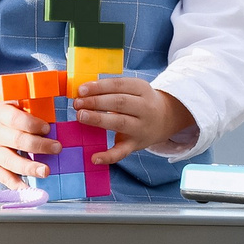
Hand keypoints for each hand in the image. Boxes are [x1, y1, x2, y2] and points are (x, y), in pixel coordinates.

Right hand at [0, 95, 58, 188]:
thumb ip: (21, 112)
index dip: (33, 125)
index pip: (17, 120)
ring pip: (11, 162)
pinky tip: (29, 189)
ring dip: (30, 168)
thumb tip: (48, 121)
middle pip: (18, 141)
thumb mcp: (2, 105)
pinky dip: (16, 185)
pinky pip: (3, 177)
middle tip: (57, 147)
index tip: (47, 128)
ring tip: (46, 171)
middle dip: (40, 146)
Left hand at [68, 75, 196, 164]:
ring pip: (120, 122)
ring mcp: (141, 127)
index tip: (81, 89)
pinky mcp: (136, 144)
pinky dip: (108, 156)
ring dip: (98, 119)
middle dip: (96, 102)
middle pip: (119, 102)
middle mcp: (144, 108)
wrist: (166, 119)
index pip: (119, 85)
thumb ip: (112, 89)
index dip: (99, 87)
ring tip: (81, 116)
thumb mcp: (134, 89)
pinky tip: (94, 158)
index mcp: (142, 89)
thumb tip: (82, 91)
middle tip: (77, 103)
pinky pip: (122, 152)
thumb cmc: (140, 101)